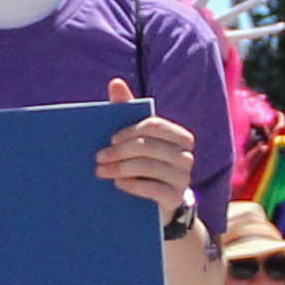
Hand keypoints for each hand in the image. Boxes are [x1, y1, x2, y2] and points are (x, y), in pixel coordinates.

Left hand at [93, 79, 196, 218]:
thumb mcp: (135, 136)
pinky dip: (132, 185)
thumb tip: (115, 82)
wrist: (154, 202)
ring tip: (100, 171)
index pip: (156, 125)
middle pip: (149, 147)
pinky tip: (117, 184)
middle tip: (98, 157)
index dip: (131, 130)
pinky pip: (153, 189)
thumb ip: (126, 109)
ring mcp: (183, 178)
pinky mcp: (175, 198)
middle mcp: (186, 156)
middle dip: (120, 151)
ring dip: (121, 168)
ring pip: (149, 167)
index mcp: (179, 136)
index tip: (110, 138)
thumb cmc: (143, 160)